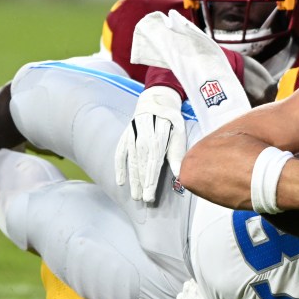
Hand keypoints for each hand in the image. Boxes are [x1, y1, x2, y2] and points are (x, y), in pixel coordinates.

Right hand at [114, 86, 185, 203]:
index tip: (150, 195)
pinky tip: (120, 181)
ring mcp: (133, 135)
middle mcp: (143, 136)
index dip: (151, 180)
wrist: (157, 99)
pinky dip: (119, 167)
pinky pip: (120, 152)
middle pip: (142, 164)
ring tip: (135, 195)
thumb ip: (177, 153)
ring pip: (131, 160)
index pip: (154, 162)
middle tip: (143, 200)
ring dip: (132, 179)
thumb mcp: (179, 132)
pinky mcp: (126, 135)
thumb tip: (180, 174)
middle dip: (142, 183)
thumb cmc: (171, 120)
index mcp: (159, 136)